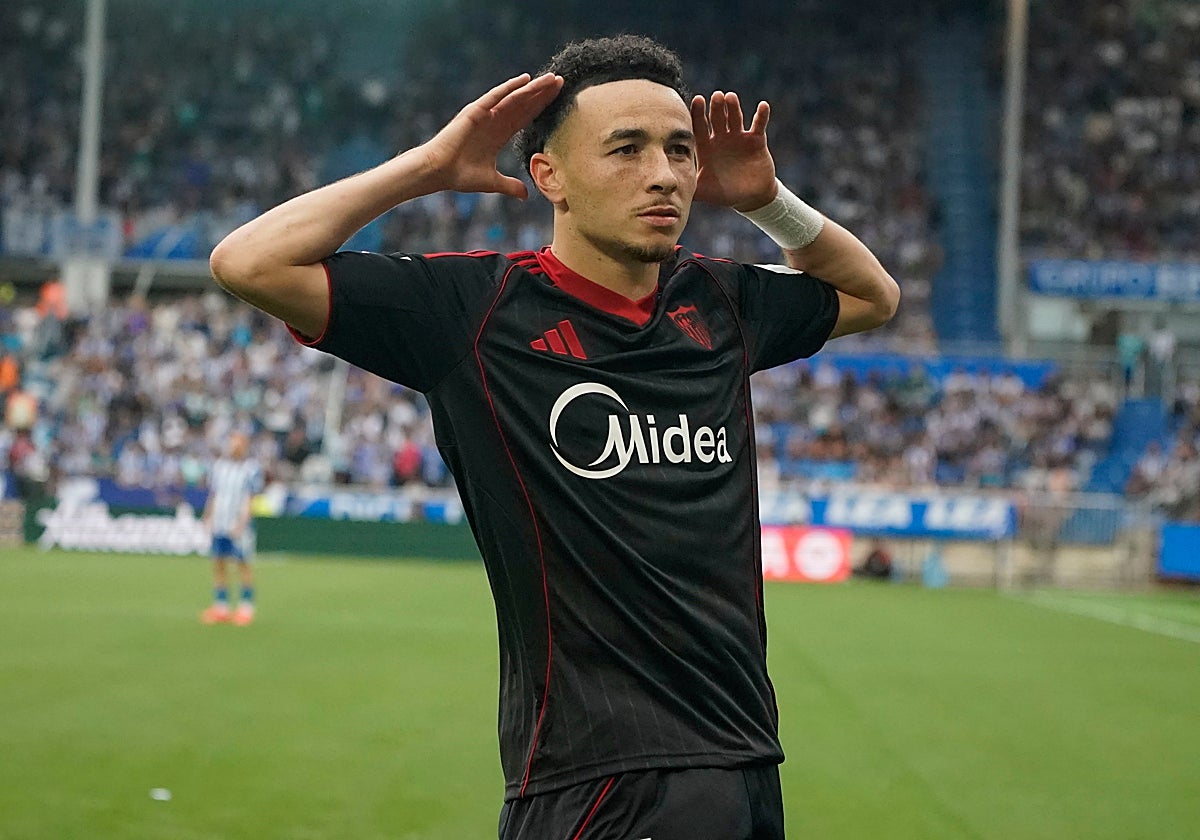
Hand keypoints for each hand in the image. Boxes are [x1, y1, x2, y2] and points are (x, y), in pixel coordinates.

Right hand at [420, 73, 562, 198]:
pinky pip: (495, 97)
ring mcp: (485, 114)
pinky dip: (510, 87)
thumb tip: (525, 196)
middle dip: (543, 94)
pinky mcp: (475, 112)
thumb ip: (510, 186)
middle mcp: (494, 120)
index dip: (542, 107)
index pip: (526, 117)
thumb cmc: (460, 175)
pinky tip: (525, 79)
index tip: (559, 98)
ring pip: (515, 98)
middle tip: (561, 81)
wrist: (438, 172)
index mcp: (499, 134)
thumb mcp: (492, 183)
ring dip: (533, 88)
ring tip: (551, 79)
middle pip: (524, 104)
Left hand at [690, 91, 777, 211]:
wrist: (750, 197)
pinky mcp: (756, 140)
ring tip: (731, 97)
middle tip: (715, 96)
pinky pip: (759, 125)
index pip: (700, 128)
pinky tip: (763, 106)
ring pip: (735, 118)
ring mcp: (739, 137)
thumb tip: (669, 190)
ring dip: (733, 107)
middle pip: (717, 119)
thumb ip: (690, 187)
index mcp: (707, 147)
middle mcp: (721, 138)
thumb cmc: (724, 193)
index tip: (697, 100)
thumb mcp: (705, 190)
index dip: (698, 115)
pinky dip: (761, 116)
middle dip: (716, 108)